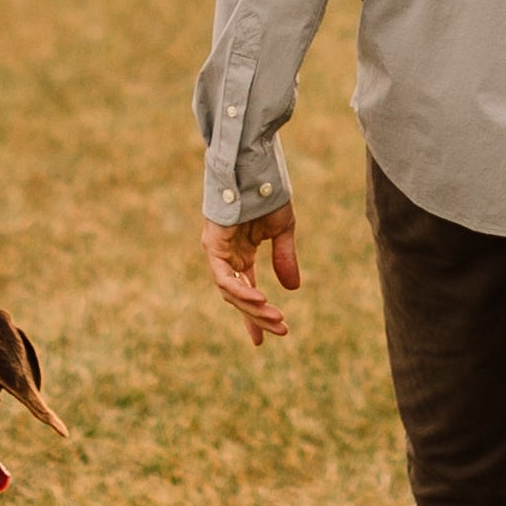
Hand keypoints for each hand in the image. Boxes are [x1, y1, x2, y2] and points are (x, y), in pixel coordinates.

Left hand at [202, 201, 299, 344]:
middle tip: (281, 331)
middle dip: (259, 316)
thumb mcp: (282, 231)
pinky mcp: (213, 244)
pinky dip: (240, 290)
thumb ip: (284, 259)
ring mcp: (217, 251)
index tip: (264, 338)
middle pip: (238, 296)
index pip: (245, 291)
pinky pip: (223, 276)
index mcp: (240, 253)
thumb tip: (293, 289)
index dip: (255, 315)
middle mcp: (226, 256)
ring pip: (231, 291)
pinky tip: (261, 298)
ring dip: (254, 307)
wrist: (255, 167)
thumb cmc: (267, 193)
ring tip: (276, 317)